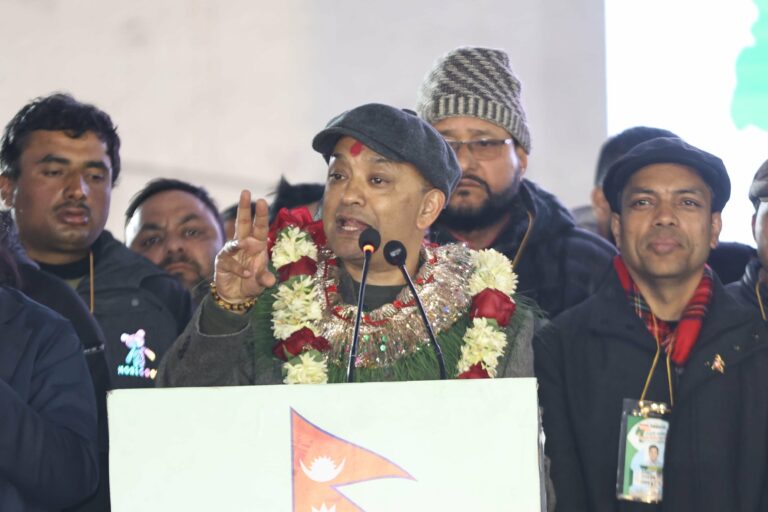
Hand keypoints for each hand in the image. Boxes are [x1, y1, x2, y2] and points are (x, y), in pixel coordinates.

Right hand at [213, 191, 276, 307]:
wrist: (236, 296)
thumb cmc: (252, 283)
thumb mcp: (262, 282)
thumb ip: (265, 279)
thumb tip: (270, 280)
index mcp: (258, 244)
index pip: (260, 227)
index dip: (261, 214)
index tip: (262, 201)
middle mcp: (245, 244)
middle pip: (243, 223)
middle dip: (244, 208)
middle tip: (246, 192)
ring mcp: (232, 252)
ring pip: (234, 241)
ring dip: (239, 243)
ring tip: (245, 245)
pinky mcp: (222, 262)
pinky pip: (230, 261)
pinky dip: (238, 268)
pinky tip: (245, 273)